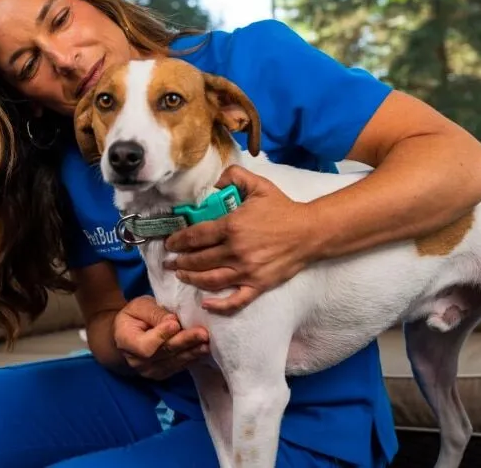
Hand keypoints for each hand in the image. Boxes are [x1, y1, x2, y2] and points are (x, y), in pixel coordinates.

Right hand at [112, 296, 209, 379]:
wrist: (130, 335)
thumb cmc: (135, 316)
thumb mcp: (140, 306)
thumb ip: (155, 313)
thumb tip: (174, 321)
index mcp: (126, 341)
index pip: (145, 345)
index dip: (160, 336)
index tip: (175, 323)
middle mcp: (137, 361)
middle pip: (164, 353)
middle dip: (185, 342)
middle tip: (203, 333)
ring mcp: (149, 371)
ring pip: (174, 361)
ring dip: (192, 351)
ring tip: (207, 342)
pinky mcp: (161, 374)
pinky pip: (178, 367)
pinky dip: (191, 357)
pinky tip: (202, 349)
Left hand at [164, 165, 316, 314]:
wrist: (309, 232)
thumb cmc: (283, 209)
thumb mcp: (259, 185)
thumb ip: (234, 176)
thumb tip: (215, 183)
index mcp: (232, 227)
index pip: (196, 236)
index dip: (179, 241)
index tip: (170, 243)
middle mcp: (235, 251)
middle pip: (199, 260)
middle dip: (180, 262)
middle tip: (170, 261)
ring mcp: (246, 271)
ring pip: (210, 280)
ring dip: (192, 279)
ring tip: (181, 275)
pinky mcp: (258, 285)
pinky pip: (235, 300)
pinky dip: (219, 305)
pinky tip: (206, 304)